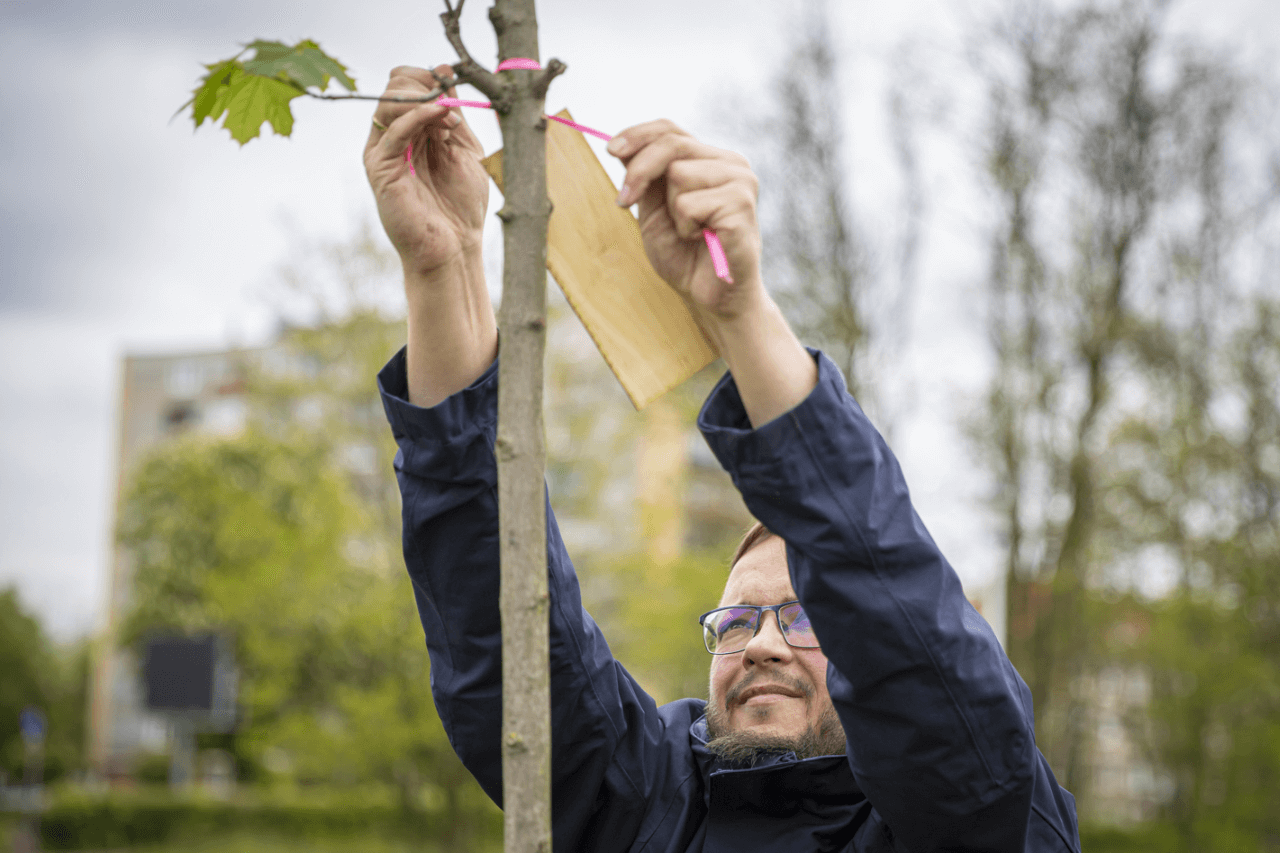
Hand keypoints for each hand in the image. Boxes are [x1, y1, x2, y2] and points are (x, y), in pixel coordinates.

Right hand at [363, 65, 488, 281]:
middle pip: (395, 84)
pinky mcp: (380, 167)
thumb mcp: (465, 148)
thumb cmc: (460, 206)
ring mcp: (383, 150)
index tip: (455, 93)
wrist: (454, 247)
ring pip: (389, 100)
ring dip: (425, 101)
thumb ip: (454, 113)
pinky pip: (393, 129)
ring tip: (451, 124)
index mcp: (411, 131)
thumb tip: (445, 69)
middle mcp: (392, 137)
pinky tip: (442, 119)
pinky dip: (418, 116)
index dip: (430, 78)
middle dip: (426, 86)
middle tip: (453, 109)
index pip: (406, 83)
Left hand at [607, 120, 763, 319]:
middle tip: (624, 201)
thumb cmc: (684, 254)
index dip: (637, 135)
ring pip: (679, 174)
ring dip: (672, 210)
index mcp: (711, 159)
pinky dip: (686, 227)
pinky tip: (703, 239)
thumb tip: (621, 146)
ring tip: (690, 231)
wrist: (710, 296)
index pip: (669, 130)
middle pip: (671, 144)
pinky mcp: (741, 204)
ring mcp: (741, 181)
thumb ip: (644, 177)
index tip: (609, 150)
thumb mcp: (654, 209)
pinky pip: (690, 204)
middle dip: (639, 172)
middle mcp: (731, 163)